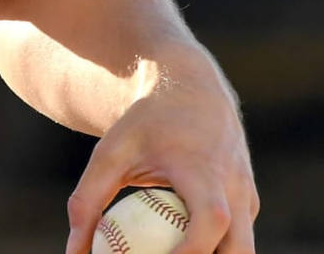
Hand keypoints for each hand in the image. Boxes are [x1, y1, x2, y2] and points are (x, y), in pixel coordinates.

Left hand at [62, 50, 258, 253]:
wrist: (189, 86)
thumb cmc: (145, 122)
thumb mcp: (111, 153)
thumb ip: (88, 201)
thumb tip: (75, 252)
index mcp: (204, 171)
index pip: (210, 221)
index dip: (191, 252)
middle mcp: (234, 186)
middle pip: (241, 249)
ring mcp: (246, 195)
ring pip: (245, 248)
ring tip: (170, 252)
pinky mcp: (248, 201)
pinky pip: (240, 237)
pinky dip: (218, 249)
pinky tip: (180, 248)